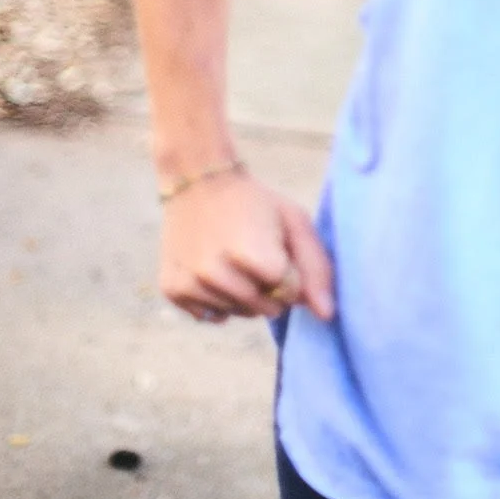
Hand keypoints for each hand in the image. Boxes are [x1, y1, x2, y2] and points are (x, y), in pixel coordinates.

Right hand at [159, 169, 334, 325]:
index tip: (279, 249)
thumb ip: (316, 268)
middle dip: (271, 288)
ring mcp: (190, 283)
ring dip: (246, 295)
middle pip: (265, 308)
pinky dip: (220, 301)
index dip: (291, 273)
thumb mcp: (293, 221)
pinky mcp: (172, 290)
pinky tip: (216, 270)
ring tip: (236, 260)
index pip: (289, 292)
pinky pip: (211, 317)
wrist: (198, 181)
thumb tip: (327, 315)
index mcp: (251, 253)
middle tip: (258, 254)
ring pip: (239, 314)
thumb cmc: (255, 203)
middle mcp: (216, 272)